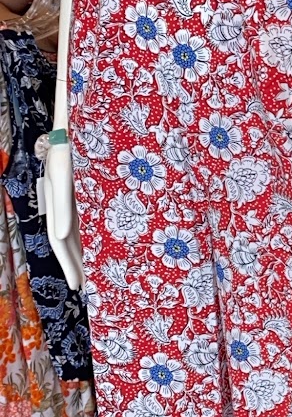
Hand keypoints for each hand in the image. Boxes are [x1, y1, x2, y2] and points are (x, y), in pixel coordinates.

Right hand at [44, 140, 84, 293]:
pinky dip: (99, 236)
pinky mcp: (89, 196)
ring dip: (88, 255)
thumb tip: (60, 236)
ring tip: (98, 275)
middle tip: (89, 288)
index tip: (76, 285)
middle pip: (71, 244)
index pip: (60, 244)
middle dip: (79, 267)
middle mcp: (65, 209)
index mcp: (55, 207)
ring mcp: (77, 203)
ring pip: (82, 235)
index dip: (67, 266)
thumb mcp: (62, 177)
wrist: (77, 128)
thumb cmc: (67, 150)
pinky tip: (109, 247)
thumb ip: (62, 208)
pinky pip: (93, 221)